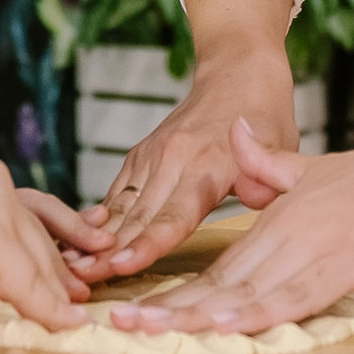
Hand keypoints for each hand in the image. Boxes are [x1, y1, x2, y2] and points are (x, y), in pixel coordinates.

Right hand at [0, 151, 88, 329]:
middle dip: (64, 265)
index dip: (52, 236)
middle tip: (82, 290)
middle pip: (39, 233)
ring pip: (39, 257)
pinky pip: (26, 281)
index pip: (26, 208)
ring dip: (57, 291)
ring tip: (73, 315)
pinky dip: (45, 307)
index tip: (72, 255)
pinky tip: (60, 323)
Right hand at [77, 46, 298, 281]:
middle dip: (108, 252)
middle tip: (80, 282)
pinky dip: (98, 218)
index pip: (174, 215)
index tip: (121, 266)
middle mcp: (173, 159)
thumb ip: (268, 182)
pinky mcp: (140, 155)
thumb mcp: (283, 147)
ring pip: (120, 206)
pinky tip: (79, 242)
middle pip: (137, 216)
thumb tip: (254, 202)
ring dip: (94, 238)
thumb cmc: (267, 117)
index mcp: (208, 164)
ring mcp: (152, 155)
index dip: (147, 244)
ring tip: (71, 268)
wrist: (238, 72)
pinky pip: (116, 193)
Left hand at [124, 117, 353, 336]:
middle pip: (218, 279)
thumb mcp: (315, 170)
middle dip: (169, 306)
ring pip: (244, 290)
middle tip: (119, 324)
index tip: (139, 307)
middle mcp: (284, 232)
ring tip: (151, 332)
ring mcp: (311, 249)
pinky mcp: (342, 265)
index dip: (178, 289)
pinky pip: (292, 296)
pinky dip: (256, 314)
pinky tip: (224, 328)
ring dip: (196, 314)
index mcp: (278, 216)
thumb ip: (271, 167)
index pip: (219, 262)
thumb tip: (237, 140)